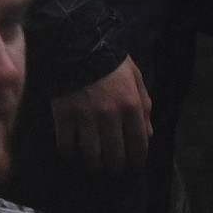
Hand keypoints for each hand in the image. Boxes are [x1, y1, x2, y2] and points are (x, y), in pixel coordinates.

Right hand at [42, 60, 157, 169]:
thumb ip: (144, 106)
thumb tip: (148, 134)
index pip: (138, 144)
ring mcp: (85, 119)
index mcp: (131, 106)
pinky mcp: (64, 118)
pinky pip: (66, 146)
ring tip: (94, 163)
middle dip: (115, 166)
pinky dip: (70, 152)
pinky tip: (73, 151)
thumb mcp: (136, 78)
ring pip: (91, 156)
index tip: (134, 166)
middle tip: (113, 167)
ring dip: (93, 164)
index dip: (137, 160)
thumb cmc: (112, 62)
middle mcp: (110, 116)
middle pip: (114, 156)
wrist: (80, 45)